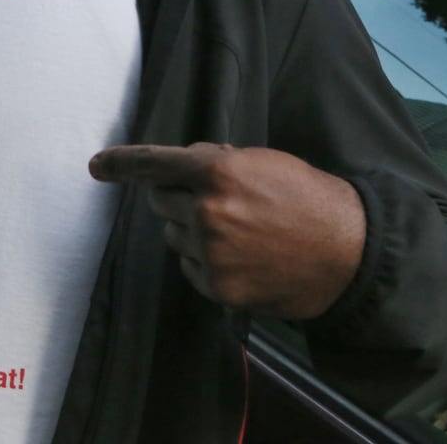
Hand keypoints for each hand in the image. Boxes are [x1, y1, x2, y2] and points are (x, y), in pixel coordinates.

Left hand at [88, 143, 364, 319]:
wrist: (349, 252)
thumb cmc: (306, 197)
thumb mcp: (262, 162)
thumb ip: (215, 160)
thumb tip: (176, 167)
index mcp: (217, 172)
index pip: (153, 164)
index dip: (120, 164)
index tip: (97, 166)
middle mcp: (207, 211)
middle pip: (160, 201)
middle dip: (177, 198)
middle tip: (216, 201)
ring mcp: (211, 252)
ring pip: (173, 234)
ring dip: (192, 230)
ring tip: (239, 231)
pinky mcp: (218, 286)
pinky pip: (188, 266)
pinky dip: (204, 261)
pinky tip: (241, 256)